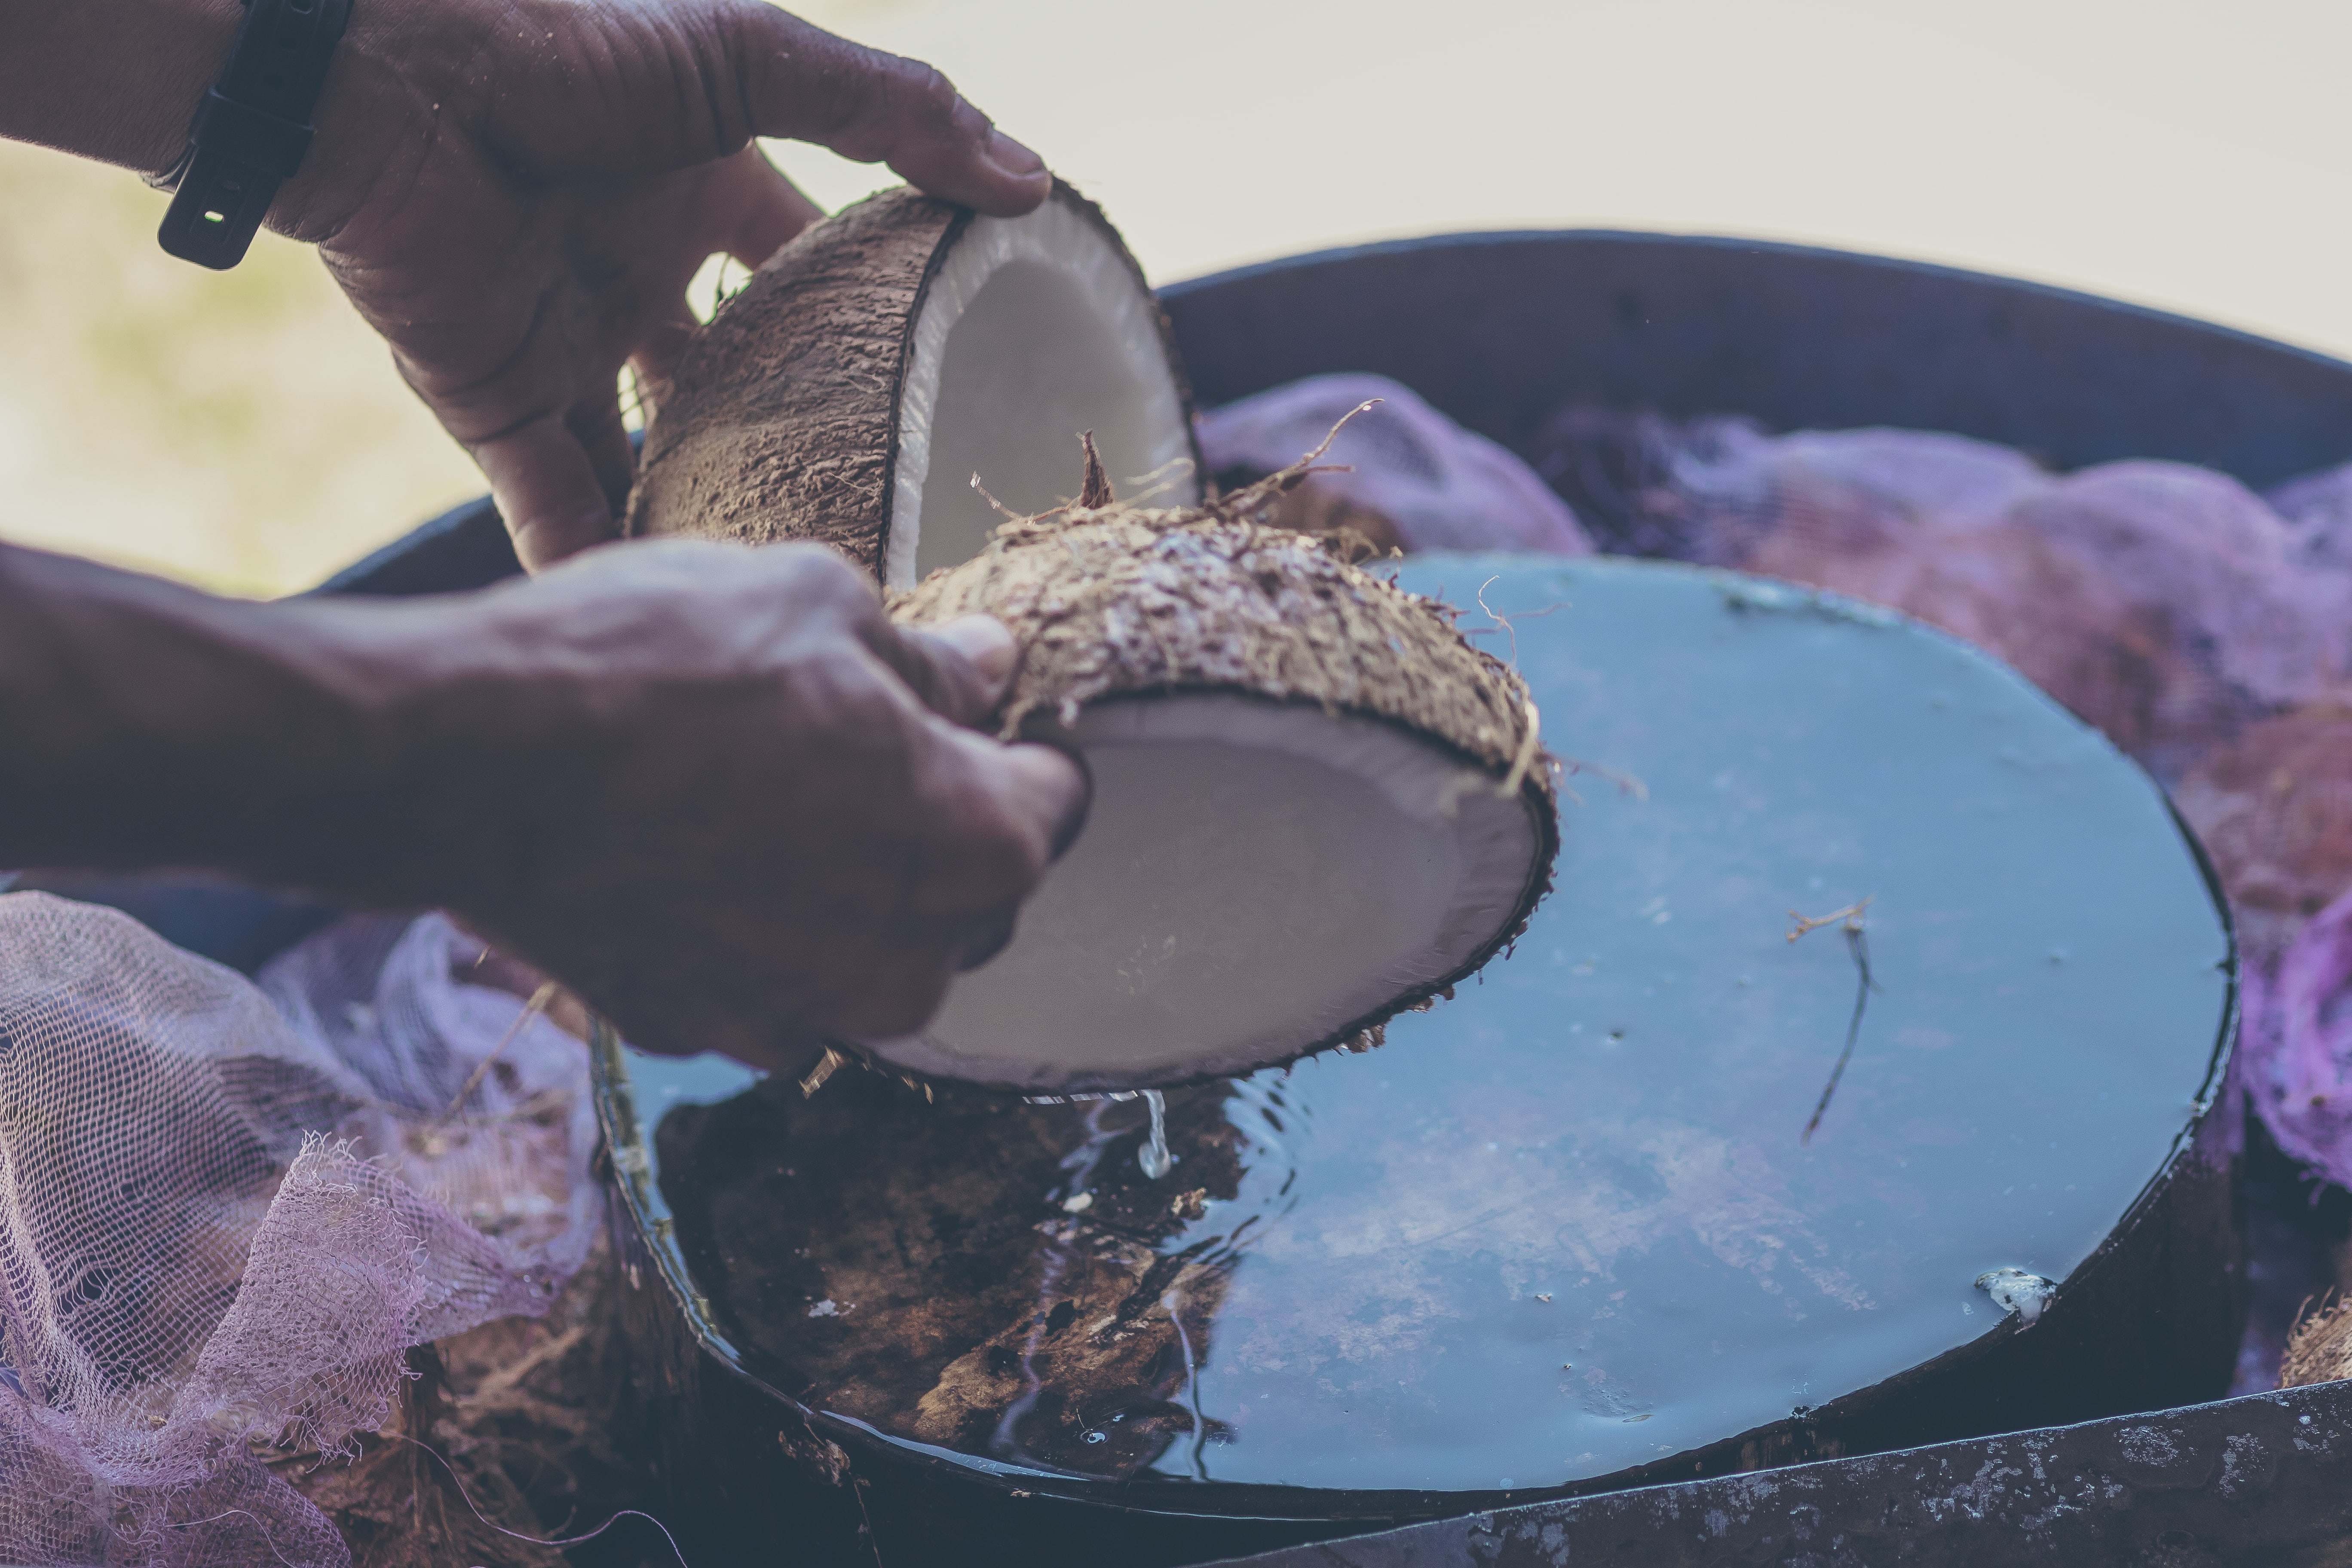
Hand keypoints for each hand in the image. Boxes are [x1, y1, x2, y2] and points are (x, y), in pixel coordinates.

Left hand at [272, 0, 1049, 568]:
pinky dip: (596, 561)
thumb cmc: (572, 48)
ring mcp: (564, 347)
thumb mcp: (756, 60)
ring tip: (780, 587)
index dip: (859, 316)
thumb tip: (1028, 179)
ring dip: (703, 513)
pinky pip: (556, 507)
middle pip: (731, 380)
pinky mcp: (494, 404)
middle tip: (872, 510)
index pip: (798, 266)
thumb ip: (892, 114)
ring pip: (652, 459)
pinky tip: (663, 618)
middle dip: (787, 437)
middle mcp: (636, 277)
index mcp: (697, 195)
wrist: (388, 84)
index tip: (933, 385)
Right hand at [395, 541, 1085, 1070]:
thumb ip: (929, 660)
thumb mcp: (820, 603)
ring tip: (753, 790)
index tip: (959, 709)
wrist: (469, 761)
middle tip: (844, 738)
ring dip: (842, 881)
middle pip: (971, 888)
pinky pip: (770, 979)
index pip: (1056, 800)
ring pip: (870, 944)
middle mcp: (913, 963)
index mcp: (980, 850)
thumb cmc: (660, 667)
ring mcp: (804, 1016)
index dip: (1013, 743)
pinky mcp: (703, 1033)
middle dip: (931, 820)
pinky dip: (752, 927)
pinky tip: (688, 850)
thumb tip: (988, 667)